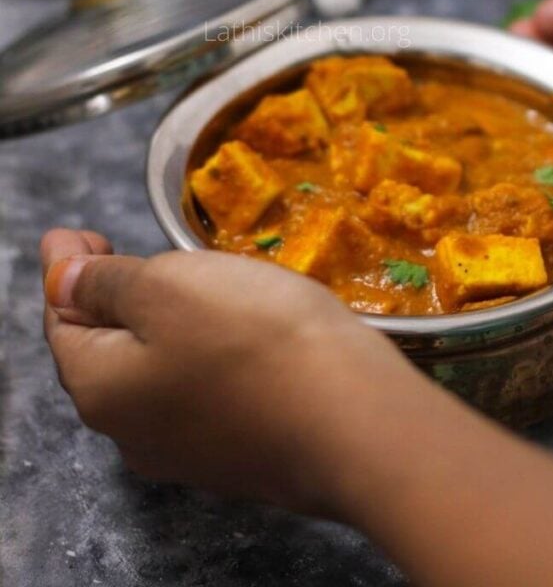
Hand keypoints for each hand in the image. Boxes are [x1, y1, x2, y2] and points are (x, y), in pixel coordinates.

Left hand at [40, 228, 421, 513]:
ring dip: (164, 328)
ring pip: (160, 375)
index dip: (67, 272)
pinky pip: (207, 393)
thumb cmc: (253, 337)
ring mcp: (193, 452)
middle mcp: (135, 435)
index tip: (84, 234)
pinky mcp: (244, 454)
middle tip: (132, 253)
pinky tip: (236, 330)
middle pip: (107, 354)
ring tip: (190, 285)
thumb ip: (106, 283)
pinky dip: (206, 355)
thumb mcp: (167, 287)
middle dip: (114, 302)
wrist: (355, 419)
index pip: (62, 323)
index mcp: (101, 390)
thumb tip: (60, 281)